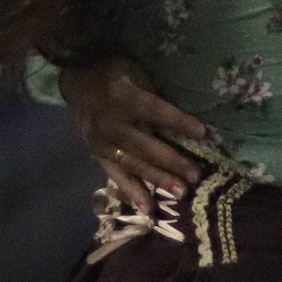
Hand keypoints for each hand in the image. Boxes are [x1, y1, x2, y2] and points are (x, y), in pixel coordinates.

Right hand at [60, 57, 208, 215]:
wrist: (78, 76)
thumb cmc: (116, 72)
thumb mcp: (138, 74)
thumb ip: (155, 98)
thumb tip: (185, 123)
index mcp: (125, 97)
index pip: (157, 111)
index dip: (180, 123)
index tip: (204, 133)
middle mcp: (112, 122)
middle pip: (147, 145)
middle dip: (173, 162)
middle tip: (196, 176)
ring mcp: (102, 142)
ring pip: (134, 164)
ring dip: (158, 180)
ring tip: (180, 193)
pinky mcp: (96, 154)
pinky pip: (116, 176)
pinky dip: (133, 193)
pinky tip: (148, 209)